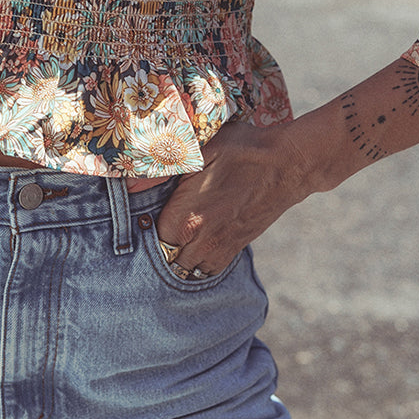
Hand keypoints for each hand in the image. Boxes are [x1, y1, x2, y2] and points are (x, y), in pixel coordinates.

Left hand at [151, 118, 311, 278]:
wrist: (289, 164)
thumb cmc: (243, 150)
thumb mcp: (201, 148)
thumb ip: (163, 168)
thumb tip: (128, 183)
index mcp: (187, 218)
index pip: (149, 240)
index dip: (144, 227)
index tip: (145, 214)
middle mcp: (202, 242)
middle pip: (165, 259)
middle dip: (159, 245)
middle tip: (158, 224)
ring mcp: (220, 249)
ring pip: (186, 269)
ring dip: (178, 255)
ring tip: (176, 234)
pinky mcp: (236, 249)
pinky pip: (207, 270)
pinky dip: (197, 261)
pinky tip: (195, 241)